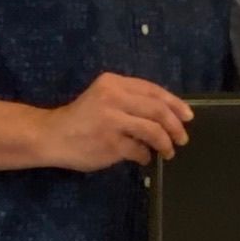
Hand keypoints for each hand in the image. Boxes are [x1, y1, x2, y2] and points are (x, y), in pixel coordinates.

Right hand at [38, 73, 191, 172]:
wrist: (52, 136)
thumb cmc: (80, 118)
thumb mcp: (103, 98)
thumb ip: (130, 101)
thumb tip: (167, 116)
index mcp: (113, 82)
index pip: (152, 90)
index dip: (174, 103)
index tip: (187, 116)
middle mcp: (113, 97)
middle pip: (157, 110)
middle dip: (175, 125)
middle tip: (182, 137)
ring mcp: (112, 121)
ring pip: (153, 130)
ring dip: (165, 142)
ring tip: (168, 151)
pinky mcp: (110, 143)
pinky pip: (138, 150)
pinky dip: (145, 155)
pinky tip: (143, 158)